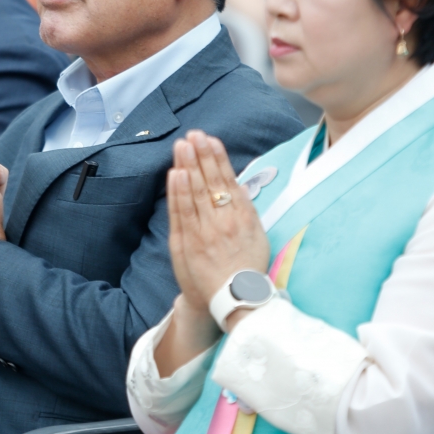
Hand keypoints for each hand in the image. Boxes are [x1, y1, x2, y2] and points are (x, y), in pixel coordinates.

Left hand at [167, 130, 269, 314]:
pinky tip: (176, 173)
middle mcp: (225, 220)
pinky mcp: (189, 243)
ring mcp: (206, 231)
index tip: (210, 139)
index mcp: (243, 216)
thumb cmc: (247, 267)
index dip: (218, 158)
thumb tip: (235, 185)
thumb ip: (245, 209)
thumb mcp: (257, 235)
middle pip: (211, 181)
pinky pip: (183, 212)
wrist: (235, 299)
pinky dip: (179, 192)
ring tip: (182, 146)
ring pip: (195, 192)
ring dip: (188, 166)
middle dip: (201, 155)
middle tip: (193, 134)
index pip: (228, 180)